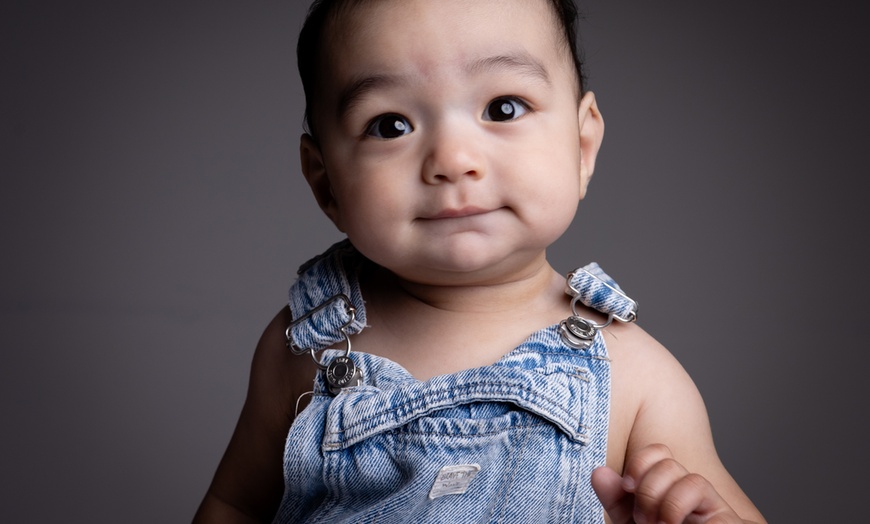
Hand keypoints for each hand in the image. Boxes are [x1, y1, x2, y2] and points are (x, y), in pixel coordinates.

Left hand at [591, 444, 744, 523]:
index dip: (639, 462)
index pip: (658, 452)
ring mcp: (709, 506)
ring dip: (665, 501)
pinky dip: (676, 508)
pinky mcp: (725, 519)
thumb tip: (599, 472)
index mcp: (666, 489)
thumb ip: (616, 502)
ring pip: (688, 477)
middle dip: (647, 489)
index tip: (626, 487)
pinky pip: (702, 494)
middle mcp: (688, 493)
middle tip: (642, 519)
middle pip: (668, 461)